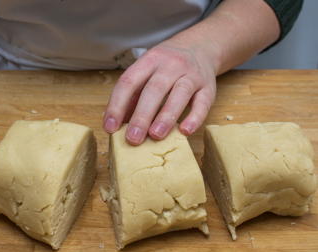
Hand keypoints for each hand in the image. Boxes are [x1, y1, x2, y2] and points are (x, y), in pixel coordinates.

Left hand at [103, 39, 217, 144]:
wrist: (201, 46)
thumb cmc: (166, 66)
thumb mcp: (146, 73)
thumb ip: (132, 97)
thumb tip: (117, 124)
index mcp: (149, 61)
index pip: (128, 82)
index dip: (116, 105)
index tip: (109, 127)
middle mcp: (170, 65)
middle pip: (154, 90)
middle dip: (141, 116)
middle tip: (132, 139)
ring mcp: (191, 75)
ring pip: (179, 94)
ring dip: (166, 116)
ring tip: (155, 136)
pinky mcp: (208, 87)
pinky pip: (203, 103)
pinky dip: (195, 118)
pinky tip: (185, 131)